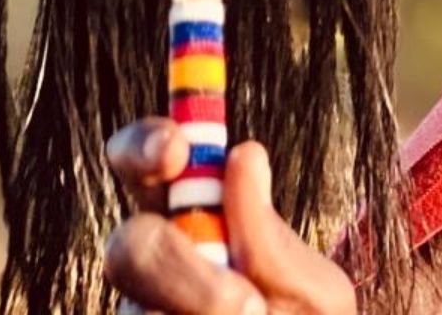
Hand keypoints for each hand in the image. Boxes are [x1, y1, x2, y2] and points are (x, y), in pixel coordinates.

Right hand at [104, 118, 356, 314]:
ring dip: (197, 313)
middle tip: (243, 304)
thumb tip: (244, 156)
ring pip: (134, 312)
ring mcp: (140, 313)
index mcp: (193, 220)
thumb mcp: (314, 292)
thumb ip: (274, 241)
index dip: (143, 144)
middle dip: (180, 271)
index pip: (143, 162)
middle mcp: (152, 270)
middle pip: (126, 246)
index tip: (176, 150)